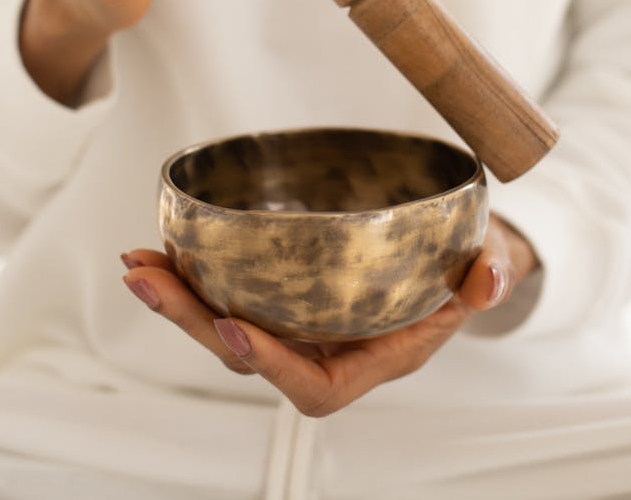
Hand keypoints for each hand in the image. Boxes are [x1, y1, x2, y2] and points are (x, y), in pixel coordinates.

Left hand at [121, 214, 538, 416]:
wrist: (457, 256)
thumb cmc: (470, 266)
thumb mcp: (491, 266)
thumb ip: (490, 274)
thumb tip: (485, 278)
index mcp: (375, 356)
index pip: (316, 384)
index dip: (272, 364)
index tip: (236, 326)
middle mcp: (328, 348)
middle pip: (249, 354)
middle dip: (195, 321)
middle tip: (148, 279)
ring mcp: (302, 325)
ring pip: (229, 327)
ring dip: (180, 298)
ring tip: (139, 264)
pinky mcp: (286, 296)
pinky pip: (232, 295)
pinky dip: (194, 275)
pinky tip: (163, 248)